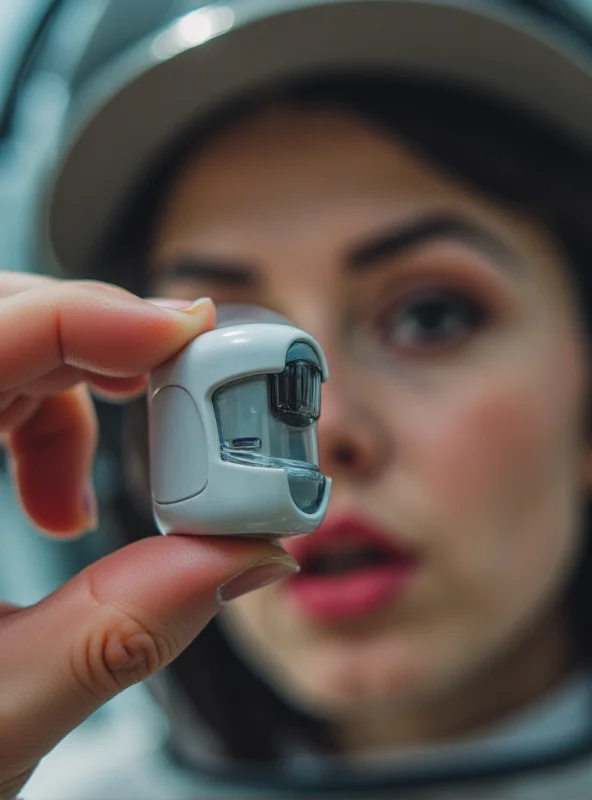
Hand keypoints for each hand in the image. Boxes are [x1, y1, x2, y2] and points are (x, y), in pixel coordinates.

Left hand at [0, 273, 297, 798]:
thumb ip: (119, 633)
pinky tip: (56, 505)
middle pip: (7, 319)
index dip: (93, 316)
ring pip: (9, 345)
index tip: (189, 334)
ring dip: (80, 401)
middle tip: (183, 401)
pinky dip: (51, 426)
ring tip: (84, 504)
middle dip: (103, 346)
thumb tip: (249, 556)